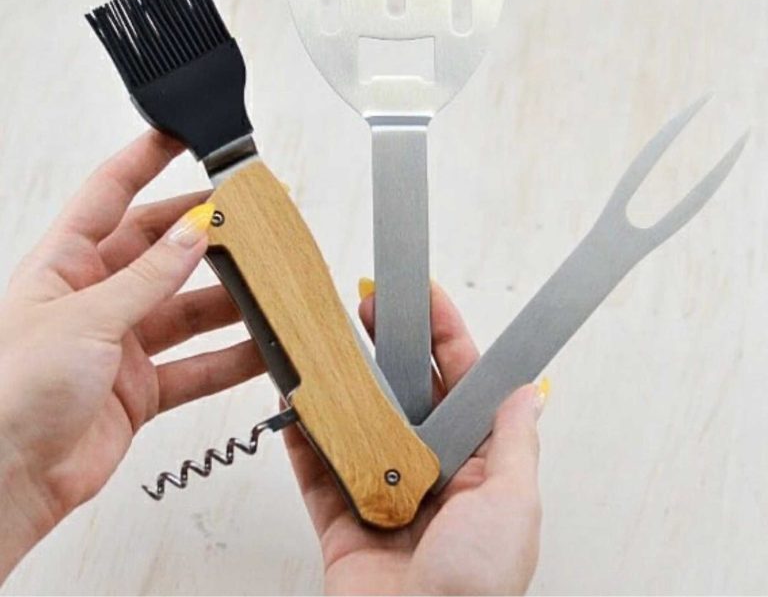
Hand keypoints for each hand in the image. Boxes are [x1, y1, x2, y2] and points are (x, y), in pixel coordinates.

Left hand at [0, 131, 262, 580]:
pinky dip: (229, 361)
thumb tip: (194, 233)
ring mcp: (120, 344)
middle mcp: (95, 298)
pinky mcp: (140, 388)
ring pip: (187, 310)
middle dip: (204, 236)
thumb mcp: (84, 317)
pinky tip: (258, 351)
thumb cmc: (9, 393)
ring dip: (228, 303)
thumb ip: (149, 276)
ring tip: (266, 289)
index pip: (109, 194)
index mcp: (65, 265)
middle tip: (247, 223)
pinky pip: (196, 367)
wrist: (3, 485)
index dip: (144, 160)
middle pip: (161, 251)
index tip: (181, 135)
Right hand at [284, 282, 544, 595]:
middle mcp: (430, 475)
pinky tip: (296, 400)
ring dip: (343, 384)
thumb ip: (513, 442)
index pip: (460, 385)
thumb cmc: (478, 590)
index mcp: (476, 468)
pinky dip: (304, 436)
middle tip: (366, 309)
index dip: (444, 337)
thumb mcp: (513, 505)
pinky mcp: (340, 519)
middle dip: (386, 347)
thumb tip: (524, 392)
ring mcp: (382, 494)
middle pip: (404, 394)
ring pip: (359, 424)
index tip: (424, 297)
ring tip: (330, 341)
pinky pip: (317, 469)